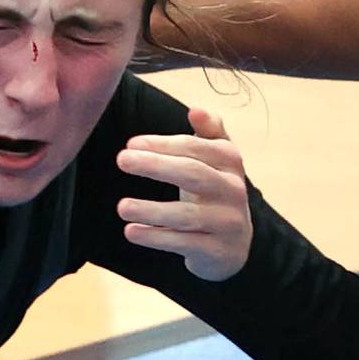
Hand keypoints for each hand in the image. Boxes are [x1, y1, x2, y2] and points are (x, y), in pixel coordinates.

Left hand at [116, 108, 251, 280]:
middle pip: (193, 174)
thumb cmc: (214, 191)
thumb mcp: (217, 159)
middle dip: (156, 166)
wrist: (236, 243)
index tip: (131, 144)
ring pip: (186, 215)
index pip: (195, 148)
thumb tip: (196, 109)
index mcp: (230, 161)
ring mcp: (226, 222)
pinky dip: (156, 237)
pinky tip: (131, 231)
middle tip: (122, 160)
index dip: (163, 144)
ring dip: (151, 210)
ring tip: (122, 207)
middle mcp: (233, 190)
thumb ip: (209, 131)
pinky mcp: (216, 250)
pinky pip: (182, 243)